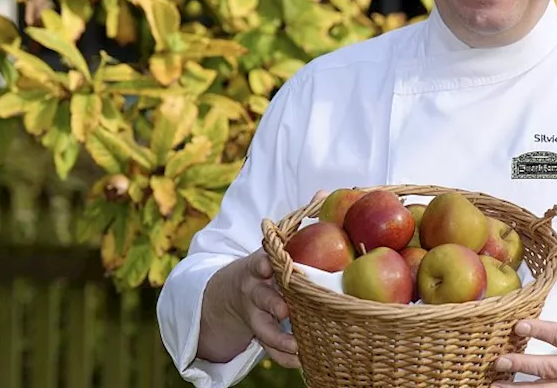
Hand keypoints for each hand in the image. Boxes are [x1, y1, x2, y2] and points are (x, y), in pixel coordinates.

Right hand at [196, 190, 328, 368]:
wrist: (231, 293)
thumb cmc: (268, 264)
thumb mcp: (277, 244)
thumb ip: (299, 222)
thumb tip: (325, 192)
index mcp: (261, 265)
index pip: (259, 261)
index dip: (264, 263)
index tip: (269, 265)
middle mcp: (255, 289)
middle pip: (259, 297)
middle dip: (271, 302)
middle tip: (284, 309)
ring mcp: (255, 314)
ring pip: (262, 328)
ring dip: (279, 338)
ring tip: (298, 348)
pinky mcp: (260, 333)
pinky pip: (269, 349)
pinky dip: (284, 357)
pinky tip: (303, 364)